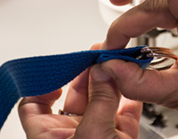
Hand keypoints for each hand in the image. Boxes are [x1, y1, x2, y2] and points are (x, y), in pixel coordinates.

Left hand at [19, 44, 141, 138]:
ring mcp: (99, 136)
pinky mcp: (122, 138)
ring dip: (112, 83)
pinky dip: (132, 100)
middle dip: (88, 74)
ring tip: (120, 64)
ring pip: (103, 104)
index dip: (45, 84)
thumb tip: (104, 72)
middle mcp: (73, 135)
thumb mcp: (92, 134)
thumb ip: (100, 102)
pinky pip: (127, 115)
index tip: (62, 67)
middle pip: (76, 98)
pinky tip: (135, 85)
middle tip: (100, 56)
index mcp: (50, 136)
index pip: (34, 105)